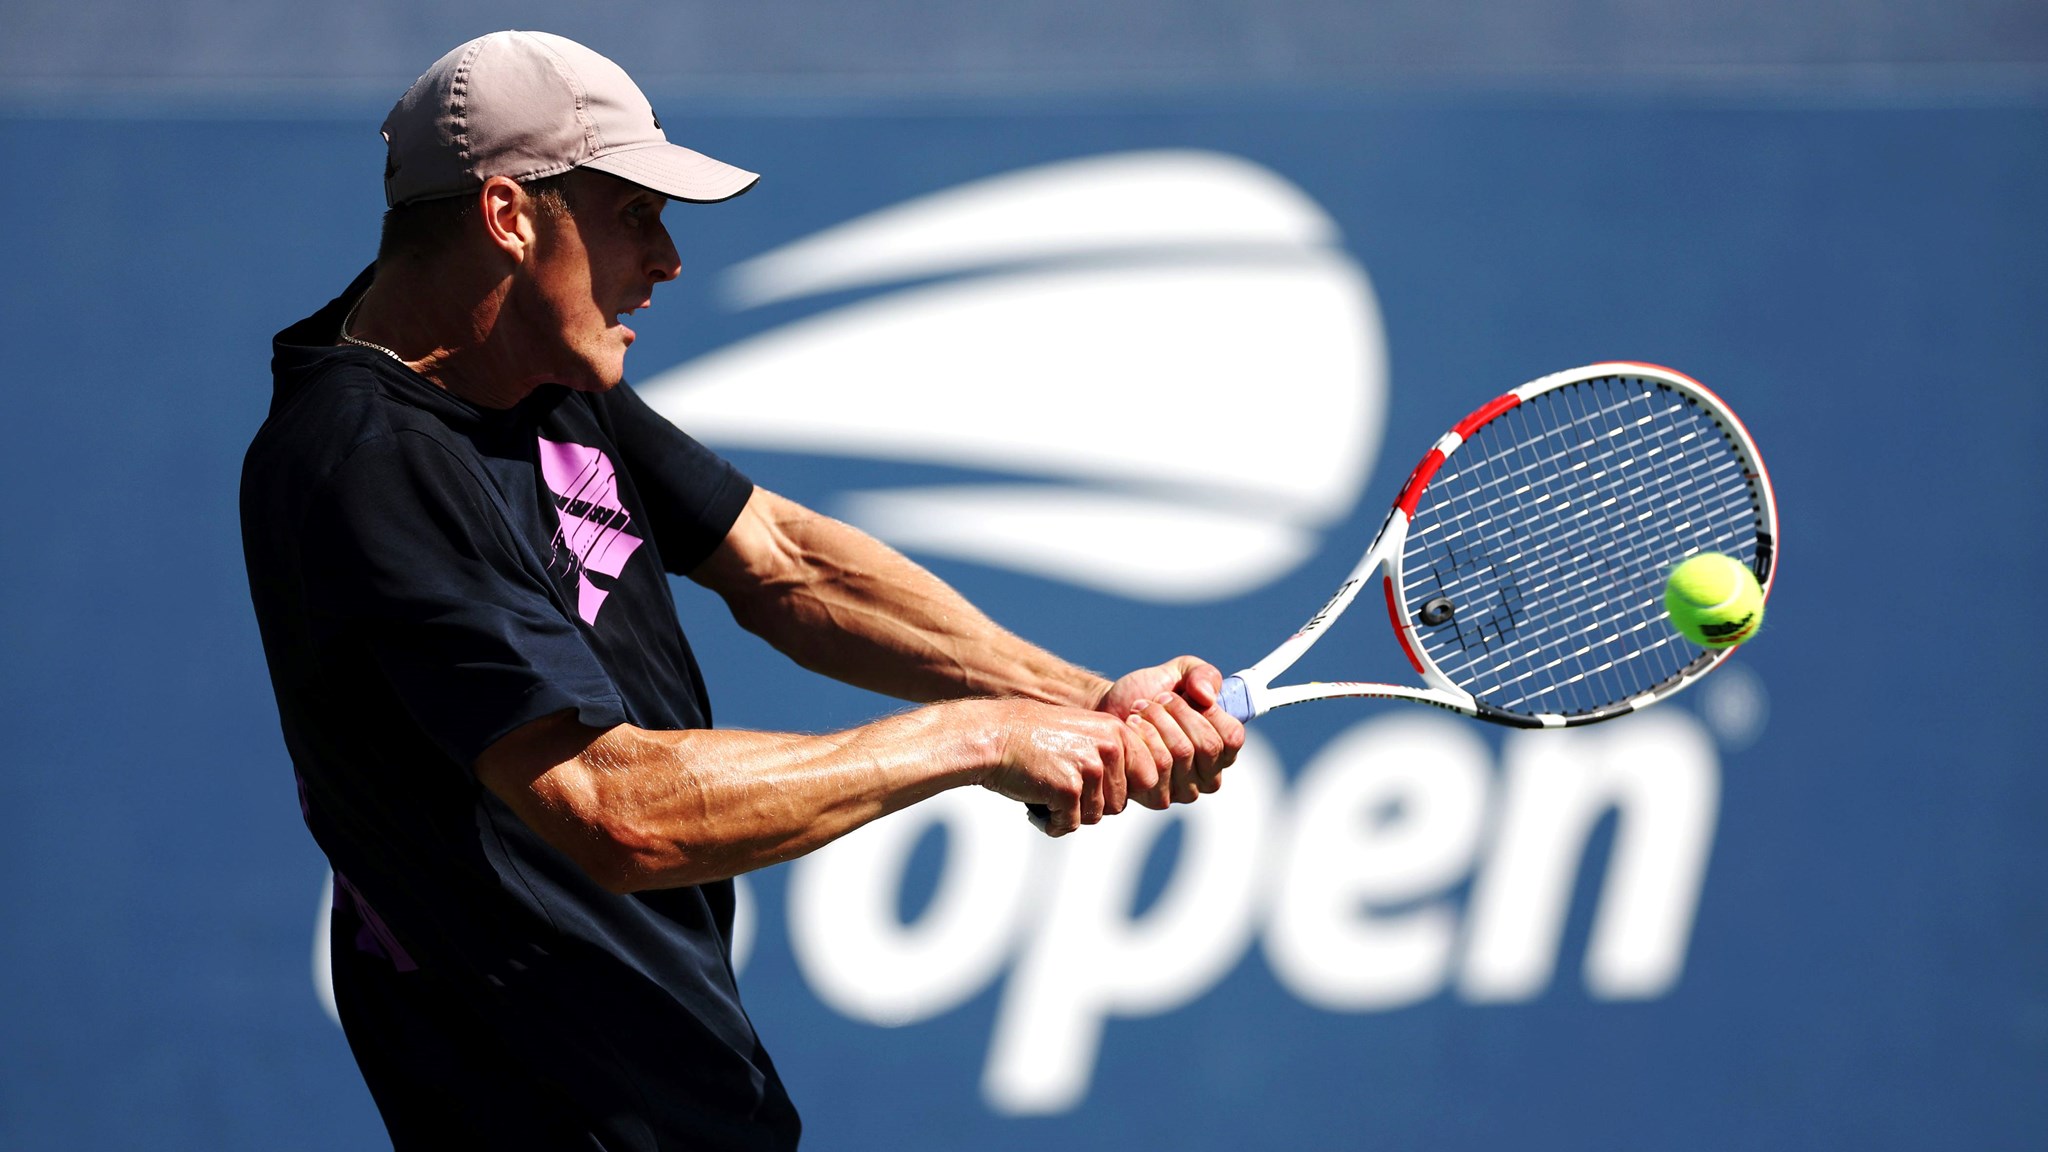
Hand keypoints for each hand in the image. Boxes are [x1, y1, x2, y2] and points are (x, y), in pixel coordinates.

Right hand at [976, 701, 1163, 835]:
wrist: (993, 736)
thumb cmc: (1034, 739)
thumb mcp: (1082, 733)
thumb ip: (1111, 755)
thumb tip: (1144, 788)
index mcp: (1116, 732)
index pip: (1147, 778)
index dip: (1122, 791)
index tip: (1097, 790)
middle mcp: (1108, 748)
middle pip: (1120, 804)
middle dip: (1092, 805)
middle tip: (1063, 790)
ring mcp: (1089, 768)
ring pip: (1096, 817)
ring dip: (1070, 813)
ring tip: (1047, 792)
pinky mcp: (1069, 789)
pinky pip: (1070, 824)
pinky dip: (1052, 822)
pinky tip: (1036, 804)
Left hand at [1095, 656, 1245, 806]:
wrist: (1108, 709)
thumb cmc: (1148, 693)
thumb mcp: (1179, 672)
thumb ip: (1202, 675)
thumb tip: (1207, 698)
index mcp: (1223, 748)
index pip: (1232, 737)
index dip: (1208, 712)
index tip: (1183, 694)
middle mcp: (1209, 775)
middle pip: (1208, 746)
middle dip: (1178, 714)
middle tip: (1156, 700)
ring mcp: (1185, 790)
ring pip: (1181, 754)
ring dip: (1157, 721)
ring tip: (1139, 709)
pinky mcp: (1158, 797)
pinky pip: (1158, 767)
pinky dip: (1143, 738)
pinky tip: (1131, 727)